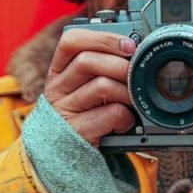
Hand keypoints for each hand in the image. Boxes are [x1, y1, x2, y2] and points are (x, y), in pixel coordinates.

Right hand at [44, 29, 136, 146]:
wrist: (63, 154)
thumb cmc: (83, 114)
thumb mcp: (84, 87)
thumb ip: (99, 67)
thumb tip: (134, 48)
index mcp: (58, 70)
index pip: (71, 41)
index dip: (102, 38)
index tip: (128, 44)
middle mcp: (57, 88)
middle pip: (87, 61)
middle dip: (120, 65)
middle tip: (135, 73)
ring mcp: (64, 110)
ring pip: (102, 86)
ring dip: (126, 92)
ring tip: (131, 100)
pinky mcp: (77, 131)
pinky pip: (111, 113)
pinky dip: (125, 117)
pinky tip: (125, 122)